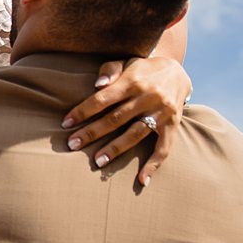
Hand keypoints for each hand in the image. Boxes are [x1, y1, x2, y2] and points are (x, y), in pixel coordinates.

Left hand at [63, 57, 192, 186]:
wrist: (177, 73)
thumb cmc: (142, 70)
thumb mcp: (126, 62)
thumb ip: (109, 70)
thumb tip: (96, 86)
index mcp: (133, 81)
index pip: (103, 98)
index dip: (83, 111)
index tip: (65, 124)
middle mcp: (148, 97)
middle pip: (116, 118)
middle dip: (92, 132)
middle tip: (72, 145)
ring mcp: (162, 113)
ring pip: (135, 134)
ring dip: (116, 149)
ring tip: (97, 162)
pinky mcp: (173, 125)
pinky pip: (164, 148)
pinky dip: (154, 165)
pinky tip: (141, 180)